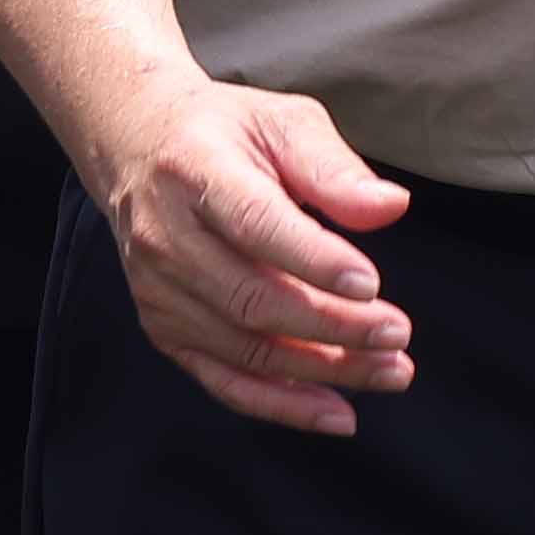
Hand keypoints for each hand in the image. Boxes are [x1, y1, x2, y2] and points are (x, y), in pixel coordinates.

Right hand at [94, 70, 412, 436]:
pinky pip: (225, 380)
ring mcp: (159, 291)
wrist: (136, 146)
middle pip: (253, 299)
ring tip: (390, 371)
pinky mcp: (164, 328)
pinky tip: (337, 412)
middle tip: (397, 334)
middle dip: (333, 327)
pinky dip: (282, 405)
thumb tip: (391, 207)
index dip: (314, 261)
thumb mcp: (283, 122)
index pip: (256, 225)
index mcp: (195, 171)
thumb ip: (335, 167)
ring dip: (322, 371)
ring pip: (245, 349)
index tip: (372, 285)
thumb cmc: (225, 132)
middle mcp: (166, 237)